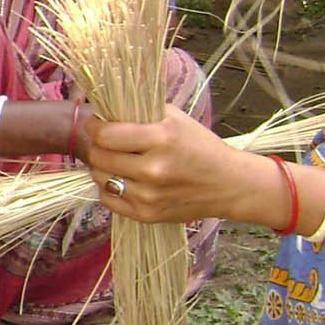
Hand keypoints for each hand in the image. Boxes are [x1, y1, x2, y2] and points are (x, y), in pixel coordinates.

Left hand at [86, 106, 265, 225]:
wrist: (228, 184)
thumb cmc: (201, 147)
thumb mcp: (177, 119)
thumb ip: (141, 112)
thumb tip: (106, 109)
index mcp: (161, 139)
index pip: (106, 135)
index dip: (96, 127)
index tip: (98, 124)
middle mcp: (153, 170)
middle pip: (99, 157)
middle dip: (97, 146)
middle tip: (105, 142)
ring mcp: (148, 196)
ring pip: (100, 178)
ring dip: (103, 167)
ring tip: (116, 160)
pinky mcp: (146, 215)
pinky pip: (108, 200)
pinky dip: (110, 188)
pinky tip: (123, 179)